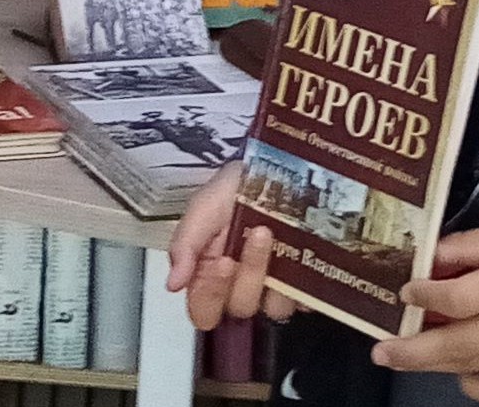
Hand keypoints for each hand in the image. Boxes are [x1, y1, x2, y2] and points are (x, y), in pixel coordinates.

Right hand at [169, 166, 297, 332]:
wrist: (283, 167)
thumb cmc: (238, 185)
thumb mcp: (204, 206)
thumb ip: (185, 244)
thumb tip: (172, 284)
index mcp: (209, 274)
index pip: (204, 310)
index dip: (211, 295)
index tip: (222, 262)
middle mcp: (240, 285)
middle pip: (240, 307)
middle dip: (249, 273)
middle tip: (257, 234)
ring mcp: (274, 287)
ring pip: (273, 307)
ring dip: (274, 270)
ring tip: (277, 232)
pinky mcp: (305, 285)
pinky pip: (306, 299)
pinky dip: (303, 278)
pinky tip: (300, 250)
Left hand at [377, 222, 478, 403]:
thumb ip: (469, 246)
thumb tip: (429, 260)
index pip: (459, 299)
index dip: (425, 298)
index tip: (404, 292)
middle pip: (456, 345)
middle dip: (411, 350)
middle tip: (381, 352)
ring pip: (469, 368)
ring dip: (429, 366)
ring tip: (401, 358)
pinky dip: (470, 384)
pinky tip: (456, 368)